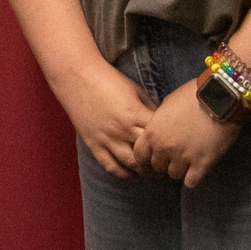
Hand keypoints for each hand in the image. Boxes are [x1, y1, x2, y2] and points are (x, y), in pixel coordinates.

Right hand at [52, 58, 159, 178]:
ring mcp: (107, 138)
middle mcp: (122, 129)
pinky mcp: (94, 144)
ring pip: (130, 164)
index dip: (168, 141)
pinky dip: (122, 173)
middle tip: (165, 160)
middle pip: (147, 153)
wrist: (77, 77)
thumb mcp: (136, 91)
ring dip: (143, 169)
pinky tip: (130, 173)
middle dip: (158, 158)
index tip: (172, 144)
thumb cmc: (109, 80)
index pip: (158, 135)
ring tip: (150, 169)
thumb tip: (161, 124)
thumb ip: (149, 109)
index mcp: (135, 114)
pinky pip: (110, 165)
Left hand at [132, 79, 243, 186]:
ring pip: (174, 175)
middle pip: (157, 166)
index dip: (147, 156)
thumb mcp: (167, 104)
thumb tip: (159, 129)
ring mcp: (183, 157)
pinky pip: (191, 182)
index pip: (139, 155)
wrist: (219, 97)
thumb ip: (159, 121)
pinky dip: (193, 178)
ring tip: (188, 160)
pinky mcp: (202, 164)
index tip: (155, 154)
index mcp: (152, 132)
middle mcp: (164, 147)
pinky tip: (197, 169)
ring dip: (180, 169)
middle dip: (164, 161)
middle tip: (175, 154)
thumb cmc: (192, 95)